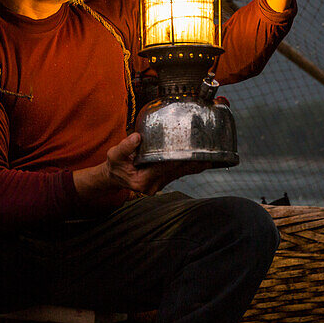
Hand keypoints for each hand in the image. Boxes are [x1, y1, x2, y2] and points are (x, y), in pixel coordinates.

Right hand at [90, 133, 212, 196]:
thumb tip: (137, 137)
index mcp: (143, 180)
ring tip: (209, 154)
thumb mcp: (114, 155)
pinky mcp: (164, 181)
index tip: (188, 149)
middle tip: (206, 151)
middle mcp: (154, 185)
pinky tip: (202, 160)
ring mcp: (160, 184)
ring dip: (194, 164)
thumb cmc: (115, 166)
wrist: (114, 177)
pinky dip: (190, 166)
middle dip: (191, 161)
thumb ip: (125, 147)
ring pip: (181, 173)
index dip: (176, 158)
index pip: (164, 167)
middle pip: (177, 171)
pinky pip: (180, 173)